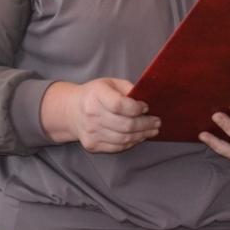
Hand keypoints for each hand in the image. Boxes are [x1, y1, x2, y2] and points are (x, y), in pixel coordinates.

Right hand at [40, 78, 159, 152]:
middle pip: (125, 125)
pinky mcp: (92, 145)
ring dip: (142, 135)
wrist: (72, 111)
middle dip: (145, 124)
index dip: (136, 108)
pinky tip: (139, 136)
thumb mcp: (110, 83)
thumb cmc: (96, 94)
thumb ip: (128, 88)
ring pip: (123, 138)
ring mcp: (91, 132)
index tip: (146, 107)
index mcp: (96, 95)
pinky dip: (131, 142)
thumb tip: (145, 100)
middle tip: (157, 122)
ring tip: (152, 130)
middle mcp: (92, 114)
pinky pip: (117, 147)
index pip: (119, 105)